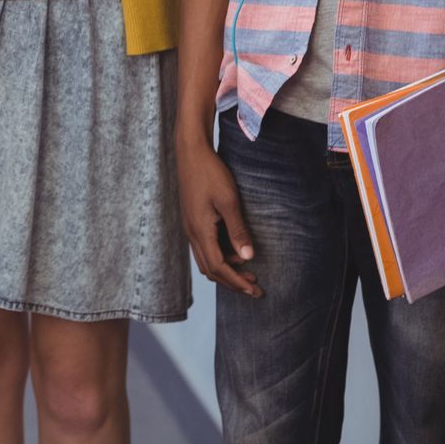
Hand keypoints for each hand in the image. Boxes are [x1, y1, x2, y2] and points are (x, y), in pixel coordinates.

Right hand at [177, 134, 260, 296]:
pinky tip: (234, 251)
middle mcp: (191, 232)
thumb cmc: (210, 173)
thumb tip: (247, 259)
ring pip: (205, 260)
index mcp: (199, 230)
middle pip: (210, 269)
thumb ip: (237, 231)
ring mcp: (189, 226)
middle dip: (232, 282)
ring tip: (248, 272)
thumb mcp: (229, 201)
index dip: (236, 282)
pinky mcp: (192, 220)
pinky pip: (203, 248)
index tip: (255, 290)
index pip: (218, 267)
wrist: (190, 153)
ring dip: (226, 270)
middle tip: (255, 288)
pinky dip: (219, 257)